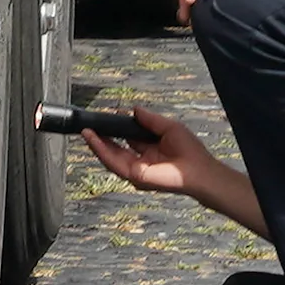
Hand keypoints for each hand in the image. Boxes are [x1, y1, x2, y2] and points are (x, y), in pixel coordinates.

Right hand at [79, 107, 236, 201]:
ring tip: (86, 131)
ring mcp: (136, 169)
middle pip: (115, 149)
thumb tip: (134, 109)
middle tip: (90, 125)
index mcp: (149, 149)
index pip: (127, 138)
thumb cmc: (190, 151)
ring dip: (96, 144)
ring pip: (110, 156)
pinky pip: (113, 162)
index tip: (109, 116)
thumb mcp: (168, 127)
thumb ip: (149, 120)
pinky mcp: (133, 175)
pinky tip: (93, 140)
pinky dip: (101, 151)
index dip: (117, 128)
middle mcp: (140, 160)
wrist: (198, 170)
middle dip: (102, 137)